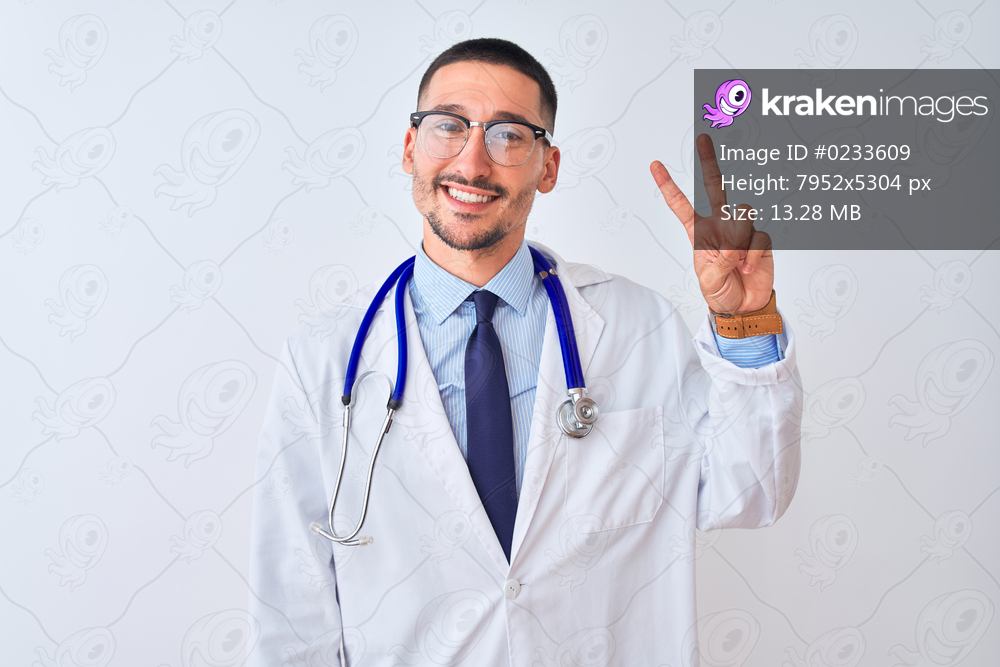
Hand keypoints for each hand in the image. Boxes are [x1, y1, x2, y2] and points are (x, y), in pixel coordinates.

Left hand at [650, 134, 773, 314]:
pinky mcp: (760, 238)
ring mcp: (741, 229)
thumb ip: (719, 263)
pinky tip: (749, 266)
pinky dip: (754, 253)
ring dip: (739, 238)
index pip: (681, 205)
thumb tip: (734, 247)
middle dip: (709, 162)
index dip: (668, 185)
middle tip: (703, 139)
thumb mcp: (708, 280)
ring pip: (743, 213)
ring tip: (737, 261)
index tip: (655, 165)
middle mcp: (720, 224)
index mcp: (699, 232)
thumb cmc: (720, 291)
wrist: (743, 306)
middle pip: (715, 187)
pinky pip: (759, 236)